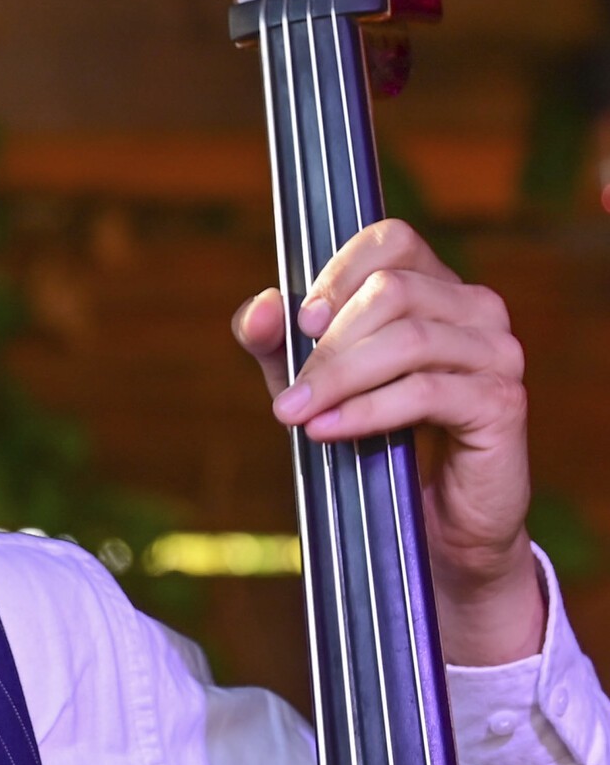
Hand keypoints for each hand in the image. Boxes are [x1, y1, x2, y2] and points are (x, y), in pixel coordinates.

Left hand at [233, 219, 543, 665]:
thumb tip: (264, 307)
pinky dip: (366, 410)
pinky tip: (328, 429)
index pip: (391, 241)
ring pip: (408, 339)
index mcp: (435, 285)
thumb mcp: (312, 382)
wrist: (435, 524)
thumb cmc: (373, 437)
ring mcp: (496, 352)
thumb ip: (278, 342)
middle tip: (289, 395)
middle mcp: (475, 308)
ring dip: (340, 378)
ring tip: (297, 414)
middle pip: (393, 292)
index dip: (339, 274)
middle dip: (328, 345)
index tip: (301, 322)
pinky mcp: (501, 402)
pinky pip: (425, 392)